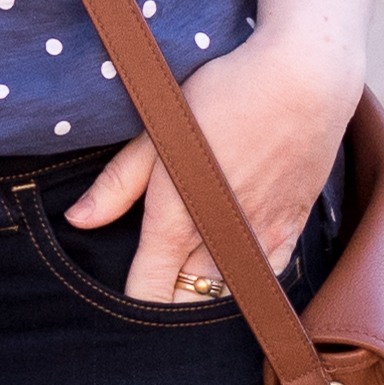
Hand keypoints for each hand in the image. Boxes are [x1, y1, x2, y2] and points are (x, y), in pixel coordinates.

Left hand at [67, 25, 360, 307]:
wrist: (305, 78)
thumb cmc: (227, 93)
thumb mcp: (160, 129)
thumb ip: (119, 182)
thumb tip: (77, 220)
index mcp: (176, 218)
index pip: (148, 291)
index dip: (133, 302)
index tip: (122, 298)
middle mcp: (218, 238)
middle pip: (188, 302)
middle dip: (169, 305)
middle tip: (156, 291)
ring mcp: (260, 237)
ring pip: (228, 295)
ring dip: (207, 297)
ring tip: (190, 285)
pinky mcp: (292, 227)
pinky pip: (268, 278)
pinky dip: (249, 285)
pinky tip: (236, 274)